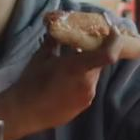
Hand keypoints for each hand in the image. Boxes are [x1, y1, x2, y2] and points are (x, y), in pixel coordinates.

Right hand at [0, 21, 124, 139]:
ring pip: (93, 76)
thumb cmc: (31, 82)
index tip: (113, 32)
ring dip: (86, 68)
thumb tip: (56, 28)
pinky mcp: (83, 107)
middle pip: (100, 62)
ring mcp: (87, 97)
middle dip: (93, 53)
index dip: (115, 41)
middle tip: (80, 47)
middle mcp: (88, 83)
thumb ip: (54, 41)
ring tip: (67, 67)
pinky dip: (81, 82)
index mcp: (78, 68)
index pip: (108, 54)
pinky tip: (65, 83)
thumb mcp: (41, 57)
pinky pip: (87, 89)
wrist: (24, 112)